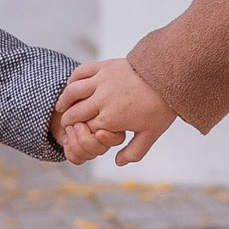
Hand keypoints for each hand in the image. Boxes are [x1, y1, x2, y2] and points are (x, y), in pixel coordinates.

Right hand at [55, 58, 176, 168]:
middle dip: (68, 120)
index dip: (79, 133)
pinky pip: (80, 72)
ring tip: (61, 106)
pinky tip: (70, 86)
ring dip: (64, 100)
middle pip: (74, 113)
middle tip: (65, 122)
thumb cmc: (160, 107)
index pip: (85, 129)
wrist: (167, 76)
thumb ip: (134, 152)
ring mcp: (101, 82)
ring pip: (72, 92)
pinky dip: (72, 80)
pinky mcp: (103, 66)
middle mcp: (102, 101)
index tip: (76, 135)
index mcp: (110, 119)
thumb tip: (118, 162)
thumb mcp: (150, 134)